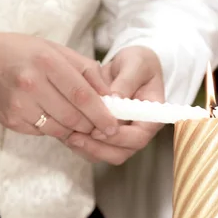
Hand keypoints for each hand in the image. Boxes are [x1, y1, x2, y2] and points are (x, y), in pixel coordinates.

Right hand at [0, 32, 118, 139]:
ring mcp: (18, 104)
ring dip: (74, 129)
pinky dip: (54, 129)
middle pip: (73, 117)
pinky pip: (43, 132)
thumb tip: (112, 97)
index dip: (101, 114)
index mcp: (47, 62)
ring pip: (60, 129)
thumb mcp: (59, 51)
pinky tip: (53, 116)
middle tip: (101, 126)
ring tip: (78, 120)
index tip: (114, 126)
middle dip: (91, 125)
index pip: (82, 96)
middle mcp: (31, 84)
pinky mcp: (10, 120)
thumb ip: (88, 73)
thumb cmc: (27, 53)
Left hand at [67, 46, 164, 164]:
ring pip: (104, 154)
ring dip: (85, 148)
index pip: (137, 138)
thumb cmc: (138, 63)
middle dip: (97, 148)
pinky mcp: (106, 134)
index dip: (117, 138)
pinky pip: (93, 148)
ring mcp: (122, 135)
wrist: (129, 65)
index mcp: (151, 117)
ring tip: (67, 135)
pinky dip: (79, 144)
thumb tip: (115, 99)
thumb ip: (126, 82)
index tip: (96, 130)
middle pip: (120, 153)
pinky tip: (65, 132)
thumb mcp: (136, 64)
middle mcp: (137, 131)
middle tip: (75, 137)